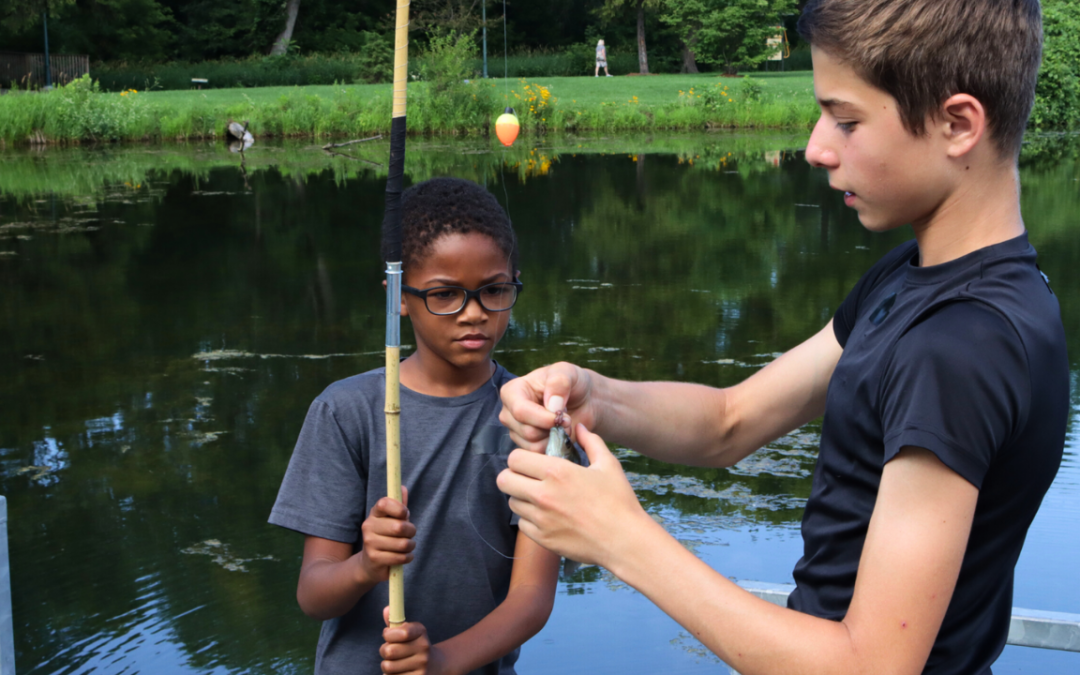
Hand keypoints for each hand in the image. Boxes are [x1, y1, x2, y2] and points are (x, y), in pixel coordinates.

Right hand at [358, 487, 415, 583]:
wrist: (370, 563)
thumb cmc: (386, 537)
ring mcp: (370, 543)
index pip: (384, 503)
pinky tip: (404, 556)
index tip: (405, 514)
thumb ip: (399, 506)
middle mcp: (368, 526)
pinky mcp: (374, 559)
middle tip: (410, 534)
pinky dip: (407, 557)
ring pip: (402, 544)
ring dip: (410, 546)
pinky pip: (400, 557)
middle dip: (411, 531)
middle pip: (399, 526)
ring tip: (407, 546)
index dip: (399, 508)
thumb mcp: (393, 520)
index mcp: (374, 514)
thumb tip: (403, 488)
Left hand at [381, 609, 447, 674]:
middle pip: (389, 651)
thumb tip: (386, 609)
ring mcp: (422, 666)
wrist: (435, 665)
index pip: (401, 632)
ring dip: (386, 665)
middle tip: (389, 651)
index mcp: (421, 632)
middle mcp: (424, 648)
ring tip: (394, 662)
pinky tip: (399, 672)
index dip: (388, 634)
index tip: (387, 634)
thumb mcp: (408, 631)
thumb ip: (395, 622)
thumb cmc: (414, 645)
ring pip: (388, 667)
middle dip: (384, 650)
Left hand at [496, 424, 650, 568]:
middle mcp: (543, 494)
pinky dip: (530, 520)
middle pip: (504, 480)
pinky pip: (522, 525)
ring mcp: (541, 519)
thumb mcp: (608, 465)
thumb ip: (591, 441)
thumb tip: (579, 427)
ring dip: (522, 498)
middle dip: (514, 477)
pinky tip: (547, 517)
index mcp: (556, 471)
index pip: (514, 458)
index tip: (532, 463)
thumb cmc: (618, 501)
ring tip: (541, 498)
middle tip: (528, 479)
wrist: (624, 540)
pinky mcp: (542, 539)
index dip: (521, 458)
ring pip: (512, 503)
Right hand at [498, 362, 596, 451]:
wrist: (584, 400)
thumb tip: (551, 405)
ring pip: (533, 446)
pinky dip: (555, 446)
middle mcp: (509, 413)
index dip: (543, 418)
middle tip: (567, 419)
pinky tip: (561, 434)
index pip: (520, 411)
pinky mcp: (528, 446)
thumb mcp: (568, 373)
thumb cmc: (572, 383)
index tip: (562, 415)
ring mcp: (517, 432)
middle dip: (552, 428)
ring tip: (565, 425)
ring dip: (555, 438)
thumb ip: (559, 382)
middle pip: (527, 431)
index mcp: (512, 392)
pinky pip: (539, 455)